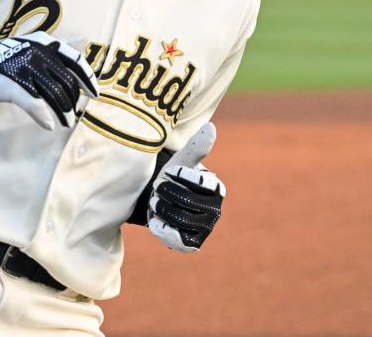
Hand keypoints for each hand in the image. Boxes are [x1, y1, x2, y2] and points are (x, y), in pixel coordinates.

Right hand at [0, 31, 98, 129]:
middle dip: (73, 100)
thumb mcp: (37, 43)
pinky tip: (50, 125)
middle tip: (74, 113)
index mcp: (47, 44)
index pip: (75, 61)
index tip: (94, 94)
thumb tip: (85, 39)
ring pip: (54, 95)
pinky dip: (44, 117)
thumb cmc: (12, 54)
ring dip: (63, 112)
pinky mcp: (14, 87)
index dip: (87, 79)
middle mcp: (39, 54)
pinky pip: (35, 105)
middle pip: (66, 82)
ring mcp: (26, 71)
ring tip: (66, 122)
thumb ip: (60, 45)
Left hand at [148, 122, 225, 252]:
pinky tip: (156, 219)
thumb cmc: (174, 178)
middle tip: (157, 186)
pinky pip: (175, 238)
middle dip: (166, 192)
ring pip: (179, 219)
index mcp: (216, 188)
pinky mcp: (192, 244)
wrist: (161, 201)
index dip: (180, 176)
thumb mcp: (182, 161)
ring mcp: (205, 228)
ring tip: (155, 201)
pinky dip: (161, 227)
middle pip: (187, 201)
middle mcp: (215, 210)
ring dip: (161, 208)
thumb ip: (196, 147)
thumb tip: (211, 127)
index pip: (201, 182)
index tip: (169, 171)